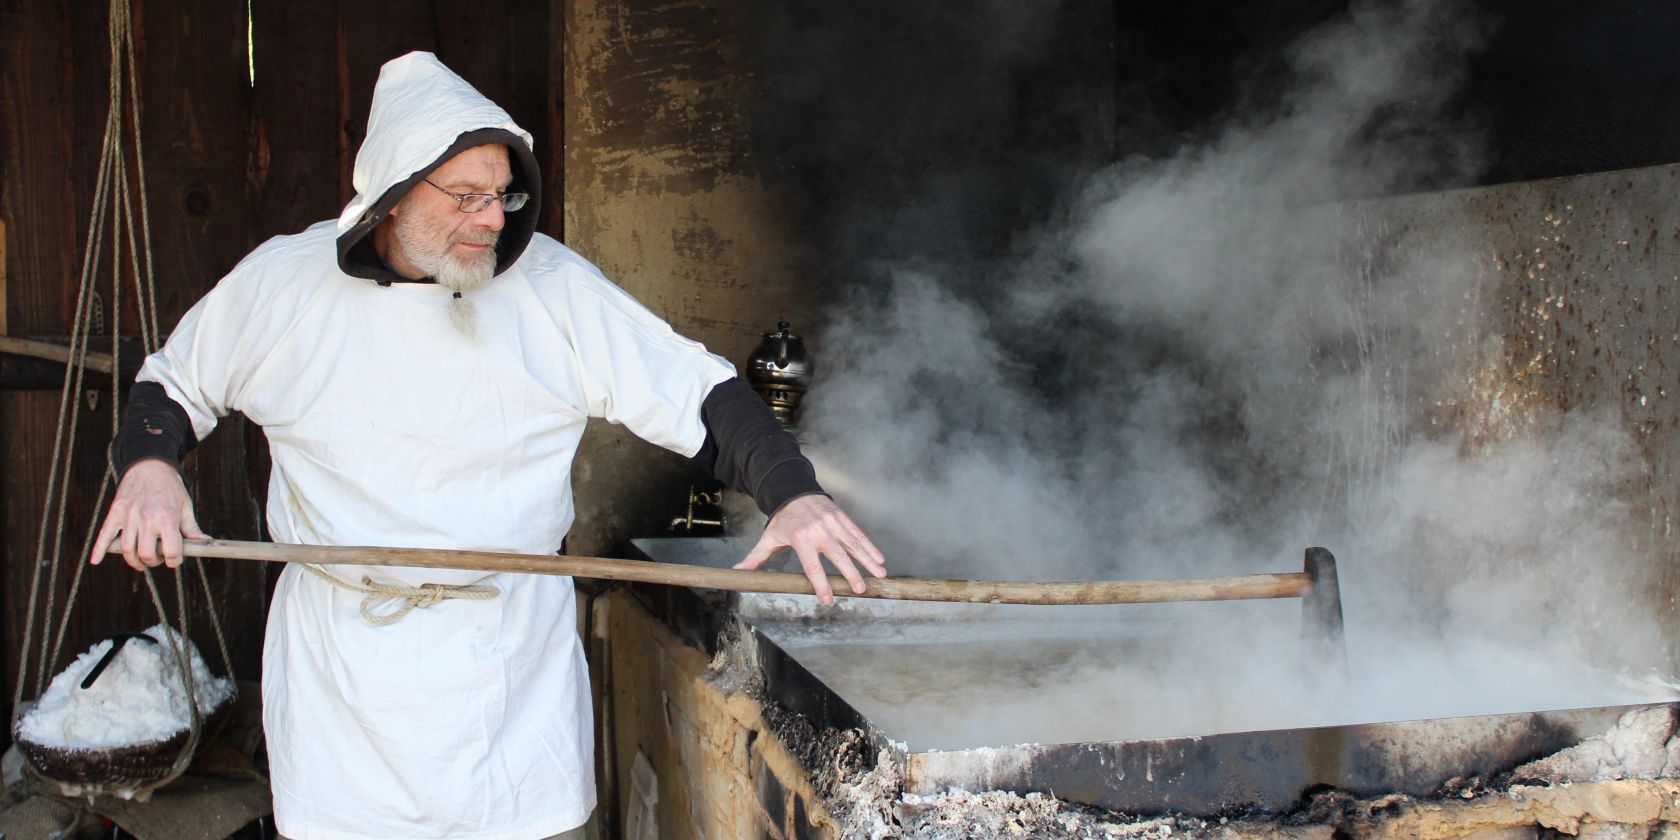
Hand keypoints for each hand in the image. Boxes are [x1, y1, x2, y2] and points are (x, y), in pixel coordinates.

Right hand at [89, 459, 206, 570]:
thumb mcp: (185, 505)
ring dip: (134, 560)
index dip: (175, 561)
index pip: (171, 551)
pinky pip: (104, 534)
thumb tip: (205, 543)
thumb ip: (191, 528)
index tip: (175, 559)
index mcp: (167, 517)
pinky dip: (99, 549)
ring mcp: (128, 516)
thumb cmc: (170, 487)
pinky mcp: (114, 513)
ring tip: (141, 561)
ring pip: (126, 549)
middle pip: (146, 553)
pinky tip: (96, 560)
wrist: (149, 465)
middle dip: (153, 561)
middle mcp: (146, 518)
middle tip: (157, 558)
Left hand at [735, 494, 886, 604]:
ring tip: (880, 575)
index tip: (828, 599)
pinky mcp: (842, 517)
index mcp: (801, 538)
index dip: (820, 584)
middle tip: (859, 590)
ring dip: (868, 560)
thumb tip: (738, 572)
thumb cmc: (783, 519)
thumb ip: (756, 557)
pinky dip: (870, 546)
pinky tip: (880, 558)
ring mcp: (833, 523)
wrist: (795, 490)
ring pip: (853, 544)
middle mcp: (819, 531)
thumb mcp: (769, 537)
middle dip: (850, 573)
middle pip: (837, 556)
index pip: (812, 566)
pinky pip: (858, 533)